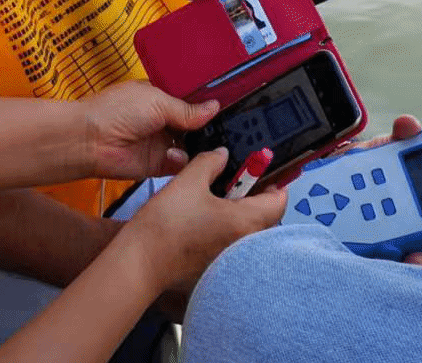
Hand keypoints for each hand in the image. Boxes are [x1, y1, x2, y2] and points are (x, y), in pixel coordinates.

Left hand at [80, 81, 217, 179]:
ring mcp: (162, 142)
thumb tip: (215, 107)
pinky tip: (176, 154)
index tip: (232, 106)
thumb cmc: (115, 111)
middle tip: (230, 130)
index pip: (193, 100)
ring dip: (199, 146)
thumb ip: (187, 108)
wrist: (90, 141)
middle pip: (196, 125)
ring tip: (208, 144)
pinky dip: (183, 161)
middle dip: (210, 128)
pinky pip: (181, 164)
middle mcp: (164, 119)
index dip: (209, 104)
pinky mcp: (159, 164)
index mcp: (162, 96)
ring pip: (192, 146)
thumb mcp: (157, 100)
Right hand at [119, 148, 285, 296]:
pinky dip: (227, 227)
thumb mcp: (189, 180)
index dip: (273, 180)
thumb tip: (222, 155)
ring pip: (250, 229)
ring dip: (240, 211)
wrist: (142, 260)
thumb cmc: (166, 224)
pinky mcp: (218, 265)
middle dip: (255, 194)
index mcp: (246, 221)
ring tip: (216, 196)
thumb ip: (211, 161)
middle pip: (267, 215)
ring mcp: (233, 258)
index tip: (259, 168)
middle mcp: (246, 243)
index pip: (280, 201)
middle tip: (234, 179)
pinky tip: (205, 218)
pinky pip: (234, 242)